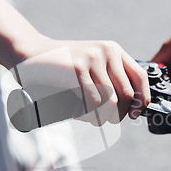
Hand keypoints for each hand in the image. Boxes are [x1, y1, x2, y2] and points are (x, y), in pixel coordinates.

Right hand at [13, 40, 150, 125]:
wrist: (30, 52)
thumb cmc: (62, 66)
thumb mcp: (90, 65)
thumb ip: (110, 78)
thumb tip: (133, 106)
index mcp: (114, 50)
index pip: (140, 77)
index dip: (141, 100)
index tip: (133, 115)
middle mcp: (106, 51)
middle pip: (126, 95)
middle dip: (118, 114)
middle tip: (104, 119)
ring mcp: (91, 59)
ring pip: (111, 102)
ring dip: (101, 117)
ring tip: (89, 117)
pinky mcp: (76, 69)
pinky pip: (92, 102)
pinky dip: (86, 114)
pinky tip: (77, 113)